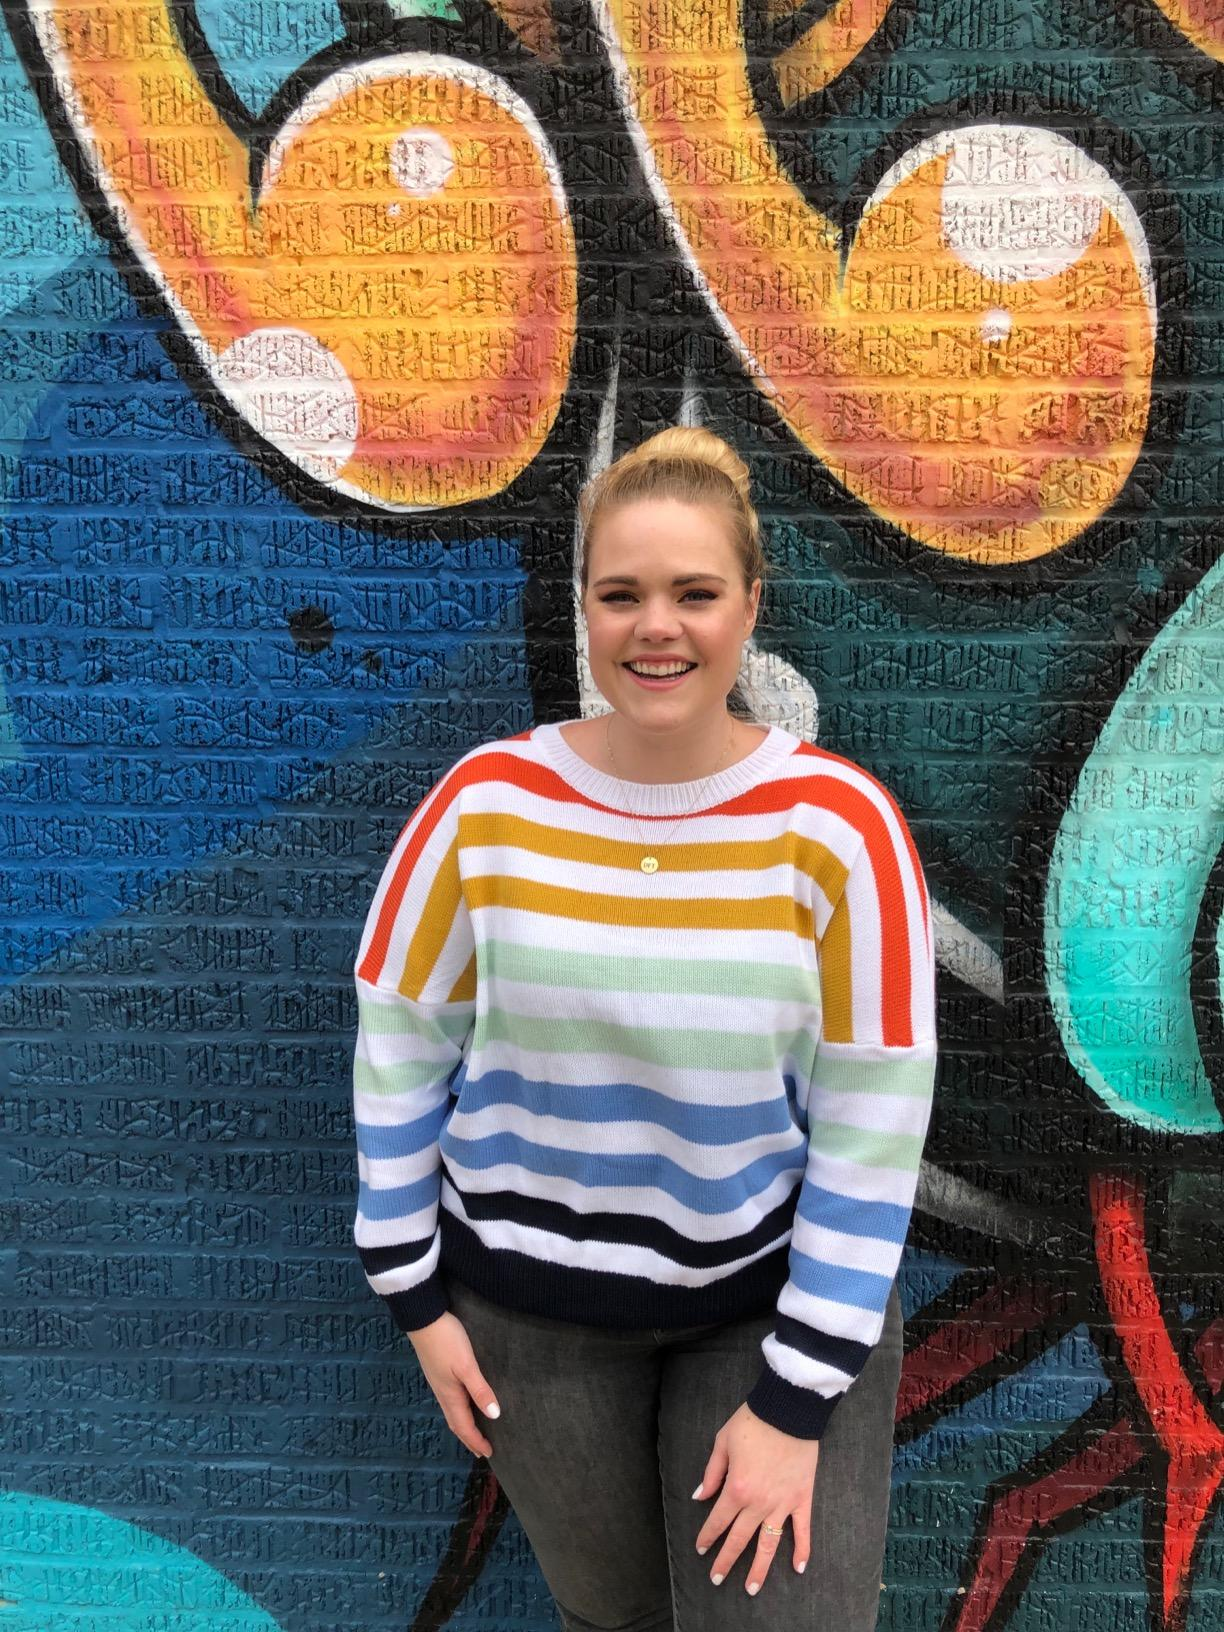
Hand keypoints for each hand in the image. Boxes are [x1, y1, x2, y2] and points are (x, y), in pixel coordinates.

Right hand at [407, 1312, 501, 1457]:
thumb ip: (480, 1390)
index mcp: (450, 1395)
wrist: (423, 1318)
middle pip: (456, 1423)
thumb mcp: (467, 1365)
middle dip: (469, 1438)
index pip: (464, 1427)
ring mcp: (439, 1383)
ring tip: (474, 1432)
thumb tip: (494, 1416)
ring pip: (452, 1412)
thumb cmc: (447, 1340)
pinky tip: (463, 1404)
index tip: (490, 1454)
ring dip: (463, 1426)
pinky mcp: (438, 1372)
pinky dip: (459, 1411)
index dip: (476, 1441)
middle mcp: (443, 1393)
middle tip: (481, 1450)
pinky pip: (449, 1401)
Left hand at [693, 1402, 816, 1594]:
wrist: (787, 1410)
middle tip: (717, 1579)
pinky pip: (802, 1530)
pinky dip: (802, 1550)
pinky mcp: (801, 1498)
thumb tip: (700, 1496)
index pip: (718, 1520)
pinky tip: (798, 1568)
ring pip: (768, 1543)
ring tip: (752, 1588)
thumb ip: (712, 1473)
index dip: (708, 1537)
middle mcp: (758, 1502)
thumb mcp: (722, 1442)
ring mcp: (781, 1503)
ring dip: (759, 1568)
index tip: (701, 1550)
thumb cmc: (752, 1422)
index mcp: (736, 1488)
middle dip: (726, 1560)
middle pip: (739, 1539)